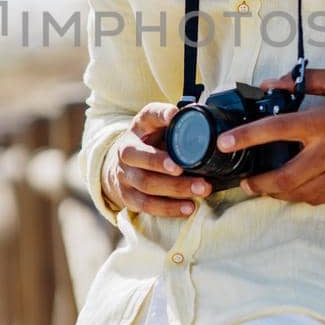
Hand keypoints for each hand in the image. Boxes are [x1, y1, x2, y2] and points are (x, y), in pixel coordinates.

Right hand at [102, 102, 213, 217]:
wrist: (121, 167)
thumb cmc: (149, 143)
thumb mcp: (158, 127)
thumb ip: (175, 122)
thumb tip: (202, 116)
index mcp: (138, 128)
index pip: (148, 116)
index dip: (160, 115)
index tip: (174, 115)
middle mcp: (126, 151)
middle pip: (140, 157)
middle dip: (161, 163)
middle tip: (183, 168)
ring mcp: (124, 176)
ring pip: (146, 184)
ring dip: (175, 188)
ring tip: (201, 189)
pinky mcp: (128, 197)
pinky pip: (147, 205)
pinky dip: (169, 208)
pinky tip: (189, 208)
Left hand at [216, 67, 324, 205]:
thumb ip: (305, 81)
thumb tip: (271, 83)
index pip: (275, 130)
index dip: (245, 137)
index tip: (224, 143)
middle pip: (283, 177)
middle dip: (258, 184)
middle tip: (245, 181)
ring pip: (299, 194)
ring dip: (277, 193)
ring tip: (264, 187)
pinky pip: (319, 199)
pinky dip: (300, 197)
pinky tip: (293, 190)